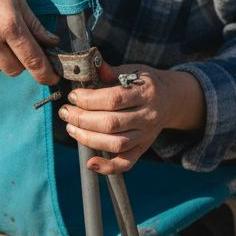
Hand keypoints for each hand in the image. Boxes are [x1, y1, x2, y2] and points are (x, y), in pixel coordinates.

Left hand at [57, 62, 205, 173]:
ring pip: (116, 143)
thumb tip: (86, 68)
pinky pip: (126, 163)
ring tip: (71, 128)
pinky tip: (90, 163)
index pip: (114, 99)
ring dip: (88, 138)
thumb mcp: (132, 70)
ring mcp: (146, 135)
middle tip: (65, 112)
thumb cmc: (144, 82)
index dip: (89, 99)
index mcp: (146, 93)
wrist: (170, 98)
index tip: (73, 96)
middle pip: (111, 123)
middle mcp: (148, 116)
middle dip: (82, 119)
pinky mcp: (142, 149)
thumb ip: (109, 71)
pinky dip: (107, 167)